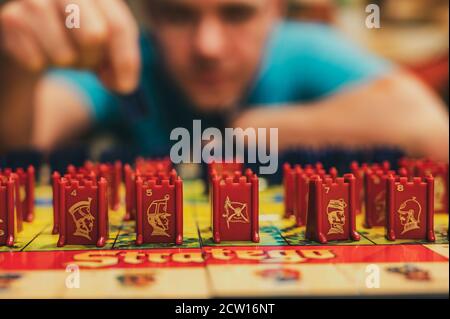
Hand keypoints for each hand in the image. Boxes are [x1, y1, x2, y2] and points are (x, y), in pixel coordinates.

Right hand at [0, 0, 140, 92]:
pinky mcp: (11, 18)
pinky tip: (38, 50)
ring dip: (66, 62)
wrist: (32, 36)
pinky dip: (40, 64)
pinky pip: (36, 62)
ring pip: (64, 55)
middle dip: (93, 59)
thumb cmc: (77, 39)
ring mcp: (36, 0)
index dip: (126, 60)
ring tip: (62, 50)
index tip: (126, 87)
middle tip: (87, 60)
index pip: (119, 26)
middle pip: (94, 37)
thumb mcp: (107, 48)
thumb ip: (123, 62)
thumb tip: (124, 84)